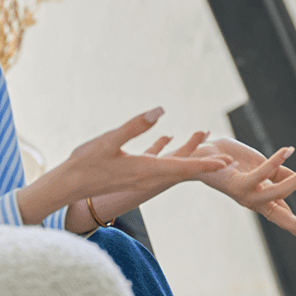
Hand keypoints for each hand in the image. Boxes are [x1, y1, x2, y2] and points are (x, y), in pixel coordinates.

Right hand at [49, 108, 234, 199]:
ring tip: (202, 142)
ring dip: (189, 157)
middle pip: (182, 170)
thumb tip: (160, 110)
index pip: (182, 167)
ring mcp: (140, 177)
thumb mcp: (109, 140)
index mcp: (145, 170)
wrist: (67, 185)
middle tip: (228, 159)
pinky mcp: (132, 175)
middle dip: (204, 163)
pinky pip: (158, 165)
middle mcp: (147, 177)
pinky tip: (167, 139)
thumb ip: (135, 125)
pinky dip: (169, 155)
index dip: (205, 164)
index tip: (225, 162)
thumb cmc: (85, 163)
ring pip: (172, 167)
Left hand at [182, 137, 295, 250]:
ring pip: (278, 194)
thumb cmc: (230, 161)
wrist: (200, 154)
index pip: (287, 218)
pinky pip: (261, 175)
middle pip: (285, 220)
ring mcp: (246, 195)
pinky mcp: (237, 184)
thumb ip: (281, 176)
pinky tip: (288, 151)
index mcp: (263, 200)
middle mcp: (255, 202)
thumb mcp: (261, 167)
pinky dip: (276, 162)